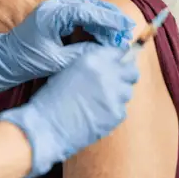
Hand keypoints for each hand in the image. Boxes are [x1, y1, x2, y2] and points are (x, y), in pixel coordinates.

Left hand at [0, 0, 134, 95]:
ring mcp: (53, 10)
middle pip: (89, 6)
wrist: (1, 60)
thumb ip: (81, 54)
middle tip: (128, 31)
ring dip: (102, 20)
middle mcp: (53, 8)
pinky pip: (78, 15)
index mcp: (52, 15)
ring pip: (86, 9)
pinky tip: (102, 35)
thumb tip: (106, 51)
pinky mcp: (53, 17)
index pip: (88, 11)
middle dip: (110, 18)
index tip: (126, 28)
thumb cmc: (24, 61)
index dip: (109, 19)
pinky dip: (92, 23)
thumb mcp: (56, 61)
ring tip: (119, 34)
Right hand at [0, 44, 138, 177]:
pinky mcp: (116, 114)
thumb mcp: (69, 69)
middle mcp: (108, 74)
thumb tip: (108, 64)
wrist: (47, 126)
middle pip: (132, 71)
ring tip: (100, 102)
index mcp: (94, 59)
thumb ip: (91, 63)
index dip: (118, 59)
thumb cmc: (51, 98)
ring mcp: (115, 95)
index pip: (119, 52)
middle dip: (125, 76)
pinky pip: (122, 110)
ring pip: (127, 92)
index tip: (117, 64)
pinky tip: (97, 115)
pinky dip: (112, 112)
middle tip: (115, 83)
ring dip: (118, 95)